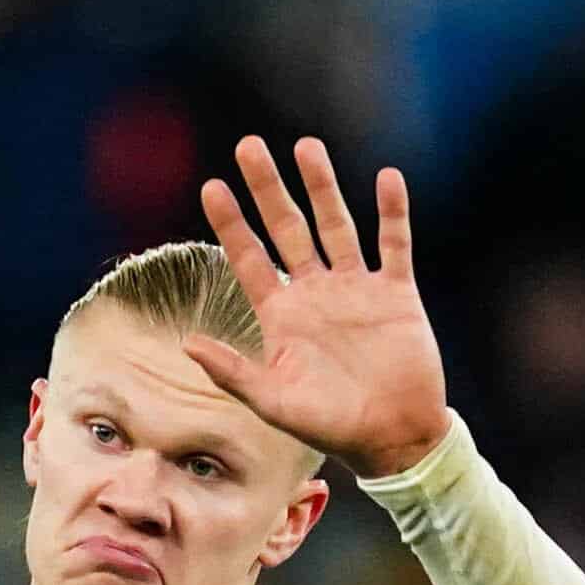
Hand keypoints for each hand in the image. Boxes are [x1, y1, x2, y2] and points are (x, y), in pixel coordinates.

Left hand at [188, 135, 451, 476]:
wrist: (394, 439)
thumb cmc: (331, 427)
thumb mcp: (274, 403)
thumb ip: (233, 372)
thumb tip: (188, 344)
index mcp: (282, 315)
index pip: (250, 258)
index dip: (231, 223)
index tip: (212, 187)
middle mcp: (315, 293)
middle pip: (288, 228)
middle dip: (268, 188)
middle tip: (248, 145)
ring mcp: (356, 289)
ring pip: (336, 224)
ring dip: (322, 186)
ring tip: (306, 146)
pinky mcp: (396, 293)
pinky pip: (393, 244)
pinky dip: (392, 213)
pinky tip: (387, 178)